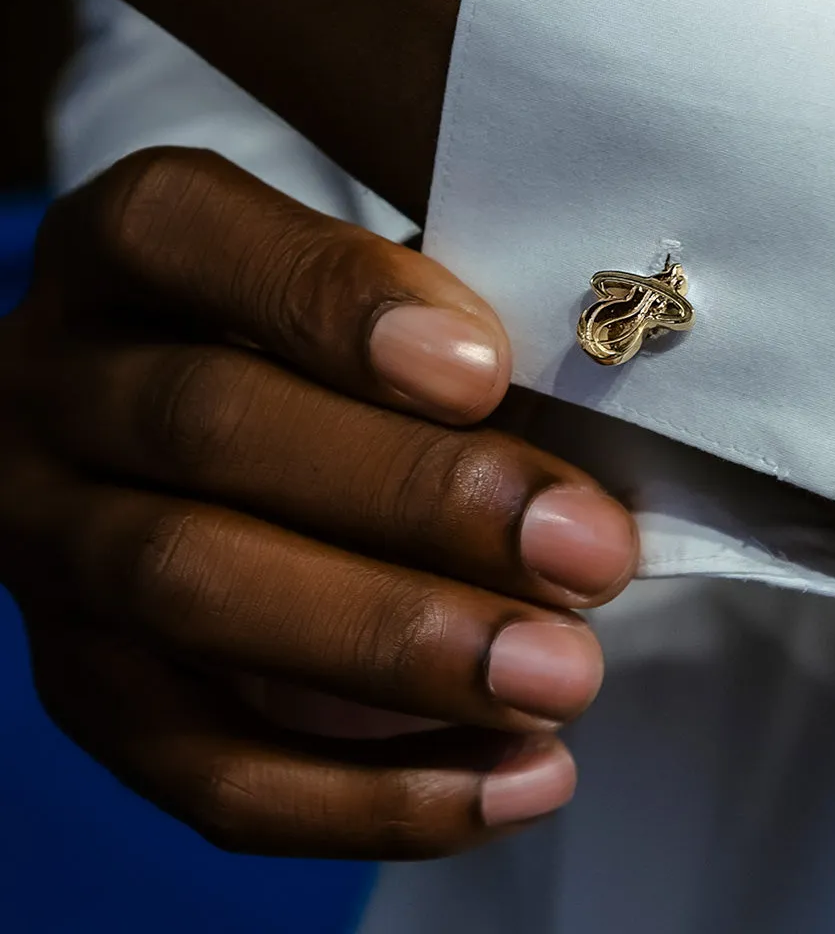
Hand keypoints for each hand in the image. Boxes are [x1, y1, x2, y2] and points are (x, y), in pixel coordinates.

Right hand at [0, 147, 637, 857]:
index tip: (487, 370)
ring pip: (194, 595)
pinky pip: (203, 763)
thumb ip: (451, 309)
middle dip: (415, 498)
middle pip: (208, 426)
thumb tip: (590, 381)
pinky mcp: (85, 683)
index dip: (334, 301)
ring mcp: (49, 543)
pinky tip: (516, 779)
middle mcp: (56, 387)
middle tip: (585, 552)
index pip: (187, 231)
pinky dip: (367, 792)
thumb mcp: (385, 294)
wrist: (239, 452)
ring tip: (564, 676)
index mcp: (127, 250)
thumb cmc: (348, 353)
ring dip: (397, 648)